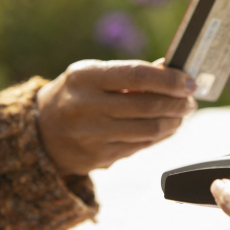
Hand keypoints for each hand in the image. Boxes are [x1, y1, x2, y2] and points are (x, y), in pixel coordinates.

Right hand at [37, 59, 196, 175]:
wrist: (40, 132)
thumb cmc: (75, 95)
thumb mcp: (93, 74)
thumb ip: (130, 72)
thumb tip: (172, 70)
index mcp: (85, 77)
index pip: (137, 75)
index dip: (169, 79)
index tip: (188, 81)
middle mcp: (86, 106)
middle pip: (148, 106)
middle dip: (177, 103)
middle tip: (190, 100)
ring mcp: (92, 136)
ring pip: (149, 130)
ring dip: (173, 121)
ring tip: (181, 114)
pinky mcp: (98, 158)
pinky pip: (141, 147)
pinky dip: (160, 136)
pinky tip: (165, 127)